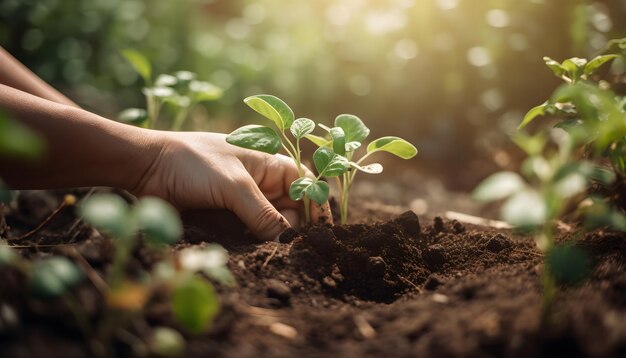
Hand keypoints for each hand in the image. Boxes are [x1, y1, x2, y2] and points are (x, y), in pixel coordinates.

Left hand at [132, 131, 329, 239]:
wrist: (147, 168)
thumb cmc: (193, 163)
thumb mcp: (233, 185)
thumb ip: (263, 213)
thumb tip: (286, 241)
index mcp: (270, 164)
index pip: (305, 186)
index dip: (316, 207)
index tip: (319, 233)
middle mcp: (261, 183)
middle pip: (290, 211)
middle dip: (292, 229)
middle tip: (289, 249)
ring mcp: (243, 201)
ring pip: (270, 226)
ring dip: (271, 239)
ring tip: (273, 253)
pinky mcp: (227, 217)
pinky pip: (249, 234)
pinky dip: (253, 244)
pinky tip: (253, 253)